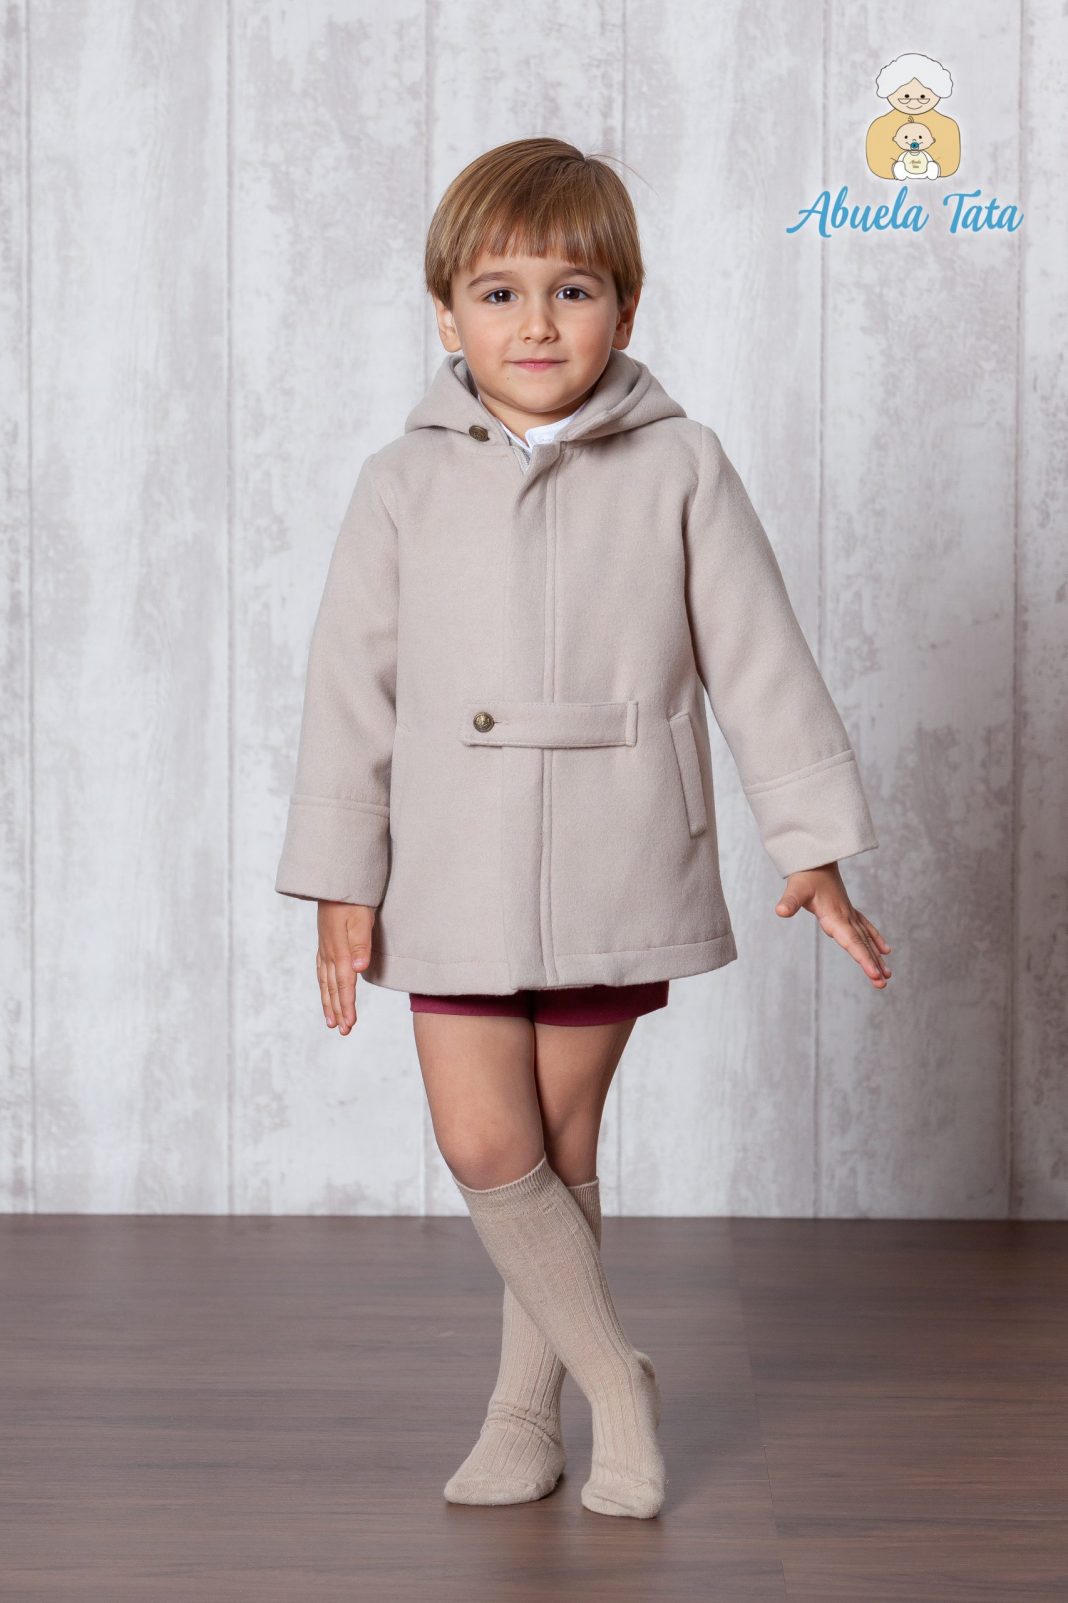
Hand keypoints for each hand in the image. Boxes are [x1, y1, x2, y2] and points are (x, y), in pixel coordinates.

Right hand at [316, 901, 375, 1033]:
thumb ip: (361, 945)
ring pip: (325, 982)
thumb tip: (358, 970)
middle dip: (338, 1010)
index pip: (344, 985)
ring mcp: (324, 948)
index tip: (349, 1024)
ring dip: (328, 1002)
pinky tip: (324, 991)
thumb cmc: (352, 900)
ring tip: (331, 1021)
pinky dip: (322, 986)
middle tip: (343, 1031)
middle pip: (333, 988)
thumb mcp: (361, 920)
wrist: (335, 882)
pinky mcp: (324, 943)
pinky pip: (321, 971)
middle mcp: (329, 953)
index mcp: (339, 951)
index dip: (347, 1006)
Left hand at [774, 863, 890, 988]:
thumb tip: (780, 911)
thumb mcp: (795, 889)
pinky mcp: (847, 911)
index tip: (874, 975)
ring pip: (866, 939)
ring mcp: (849, 914)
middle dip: (872, 965)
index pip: (852, 942)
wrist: (816, 858)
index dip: (863, 959)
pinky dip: (875, 939)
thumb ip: (790, 901)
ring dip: (876, 957)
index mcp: (836, 916)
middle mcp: (846, 917)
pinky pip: (865, 928)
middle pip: (861, 944)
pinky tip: (885, 951)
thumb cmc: (805, 875)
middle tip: (883, 984)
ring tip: (887, 976)